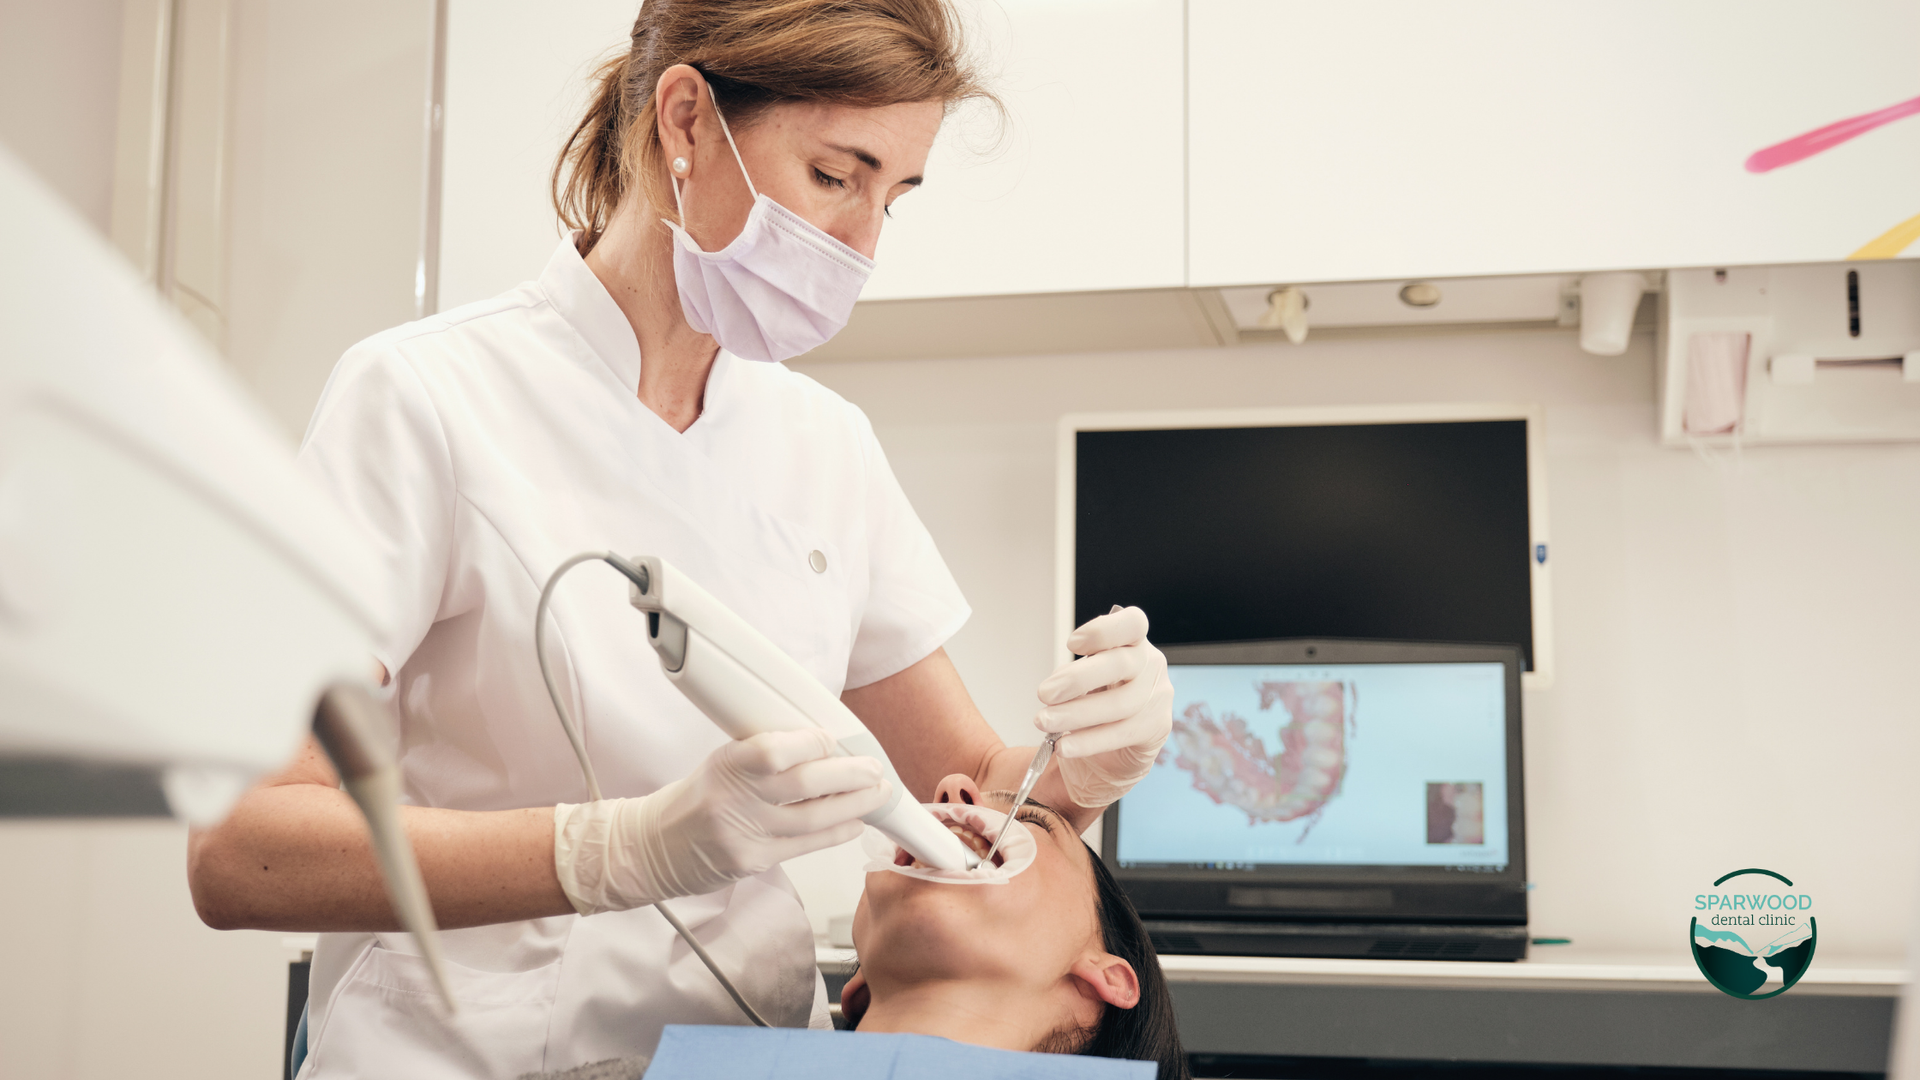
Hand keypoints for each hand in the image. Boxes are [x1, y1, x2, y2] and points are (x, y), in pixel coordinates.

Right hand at [553, 729, 888, 914]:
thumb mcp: (722, 763)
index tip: (833, 737)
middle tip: (874, 769)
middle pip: (803, 784)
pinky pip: (804, 848)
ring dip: (852, 806)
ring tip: (876, 794)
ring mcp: (743, 835)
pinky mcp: (752, 862)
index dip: (811, 743)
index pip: (774, 750)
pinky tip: (854, 823)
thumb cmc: (695, 798)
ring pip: (811, 820)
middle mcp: (733, 799)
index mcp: (725, 764)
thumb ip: (765, 756)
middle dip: (848, 775)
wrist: (653, 848)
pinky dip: (835, 833)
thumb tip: (823, 747)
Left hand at [1034, 607, 1172, 809]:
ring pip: (1119, 704)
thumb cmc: (1096, 703)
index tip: (1072, 644)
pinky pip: (1120, 734)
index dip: (1103, 631)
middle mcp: (1151, 664)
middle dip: (1077, 679)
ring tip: (1044, 721)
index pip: (1132, 623)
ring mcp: (1158, 696)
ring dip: (1075, 714)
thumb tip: (1057, 684)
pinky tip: (1063, 745)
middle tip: (1044, 693)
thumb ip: (1074, 675)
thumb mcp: (1084, 681)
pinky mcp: (1156, 728)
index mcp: (1133, 643)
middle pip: (1120, 664)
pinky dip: (1087, 742)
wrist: (1113, 752)